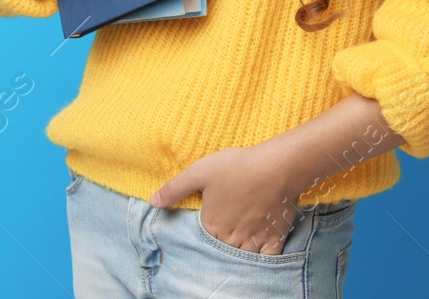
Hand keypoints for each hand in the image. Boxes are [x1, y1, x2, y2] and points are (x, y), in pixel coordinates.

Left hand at [148, 144, 302, 254]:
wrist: (276, 167)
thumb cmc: (236, 167)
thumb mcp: (199, 172)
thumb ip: (175, 189)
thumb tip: (153, 202)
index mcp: (212, 224)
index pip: (202, 240)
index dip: (202, 234)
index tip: (208, 225)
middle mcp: (232, 237)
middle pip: (222, 250)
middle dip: (219, 246)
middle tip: (223, 234)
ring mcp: (254, 240)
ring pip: (242, 258)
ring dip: (238, 255)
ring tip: (237, 244)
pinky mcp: (275, 238)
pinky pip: (268, 260)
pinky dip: (262, 261)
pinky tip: (259, 254)